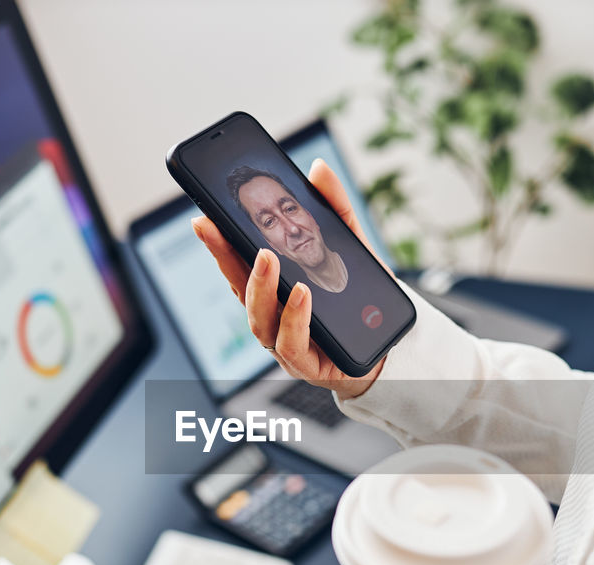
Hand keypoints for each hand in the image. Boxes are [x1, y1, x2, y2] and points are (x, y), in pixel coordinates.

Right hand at [192, 159, 386, 398]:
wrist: (391, 346)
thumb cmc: (361, 301)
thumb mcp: (352, 247)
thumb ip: (336, 209)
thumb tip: (318, 170)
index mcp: (275, 291)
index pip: (238, 266)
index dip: (218, 244)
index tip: (203, 218)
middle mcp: (273, 318)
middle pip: (239, 290)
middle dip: (224, 258)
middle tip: (221, 228)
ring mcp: (286, 344)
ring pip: (259, 320)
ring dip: (259, 288)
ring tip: (268, 258)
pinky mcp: (308, 366)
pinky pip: (291, 345)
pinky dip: (294, 319)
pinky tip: (302, 295)